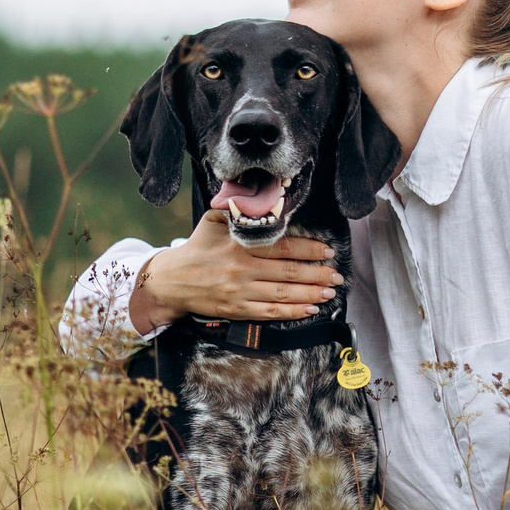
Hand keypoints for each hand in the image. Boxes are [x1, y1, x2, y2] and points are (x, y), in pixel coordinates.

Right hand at [130, 207, 341, 331]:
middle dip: (318, 273)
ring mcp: (240, 291)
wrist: (172, 281)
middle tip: (337, 275)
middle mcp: (242, 268)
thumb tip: (257, 196)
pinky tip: (310, 308)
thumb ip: (237, 209)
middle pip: (289, 271)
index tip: (328, 251)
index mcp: (240, 244)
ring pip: (284, 294)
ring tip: (330, 291)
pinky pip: (271, 313)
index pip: (283, 246)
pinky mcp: (238, 310)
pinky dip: (293, 312)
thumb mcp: (213, 220)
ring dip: (311, 293)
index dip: (310, 249)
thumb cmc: (197, 248)